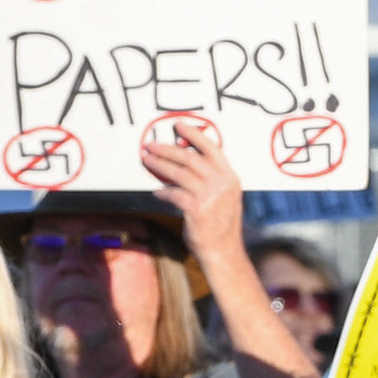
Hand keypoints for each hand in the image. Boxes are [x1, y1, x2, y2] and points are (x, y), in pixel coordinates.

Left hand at [139, 119, 248, 260]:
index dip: (194, 135)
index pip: (212, 149)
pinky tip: (157, 192)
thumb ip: (210, 179)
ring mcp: (210, 197)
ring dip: (159, 165)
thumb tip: (184, 160)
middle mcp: (222, 185)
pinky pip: (173, 194)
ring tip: (146, 159)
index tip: (178, 125)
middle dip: (167, 149)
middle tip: (151, 144)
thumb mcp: (224, 198)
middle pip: (190, 158)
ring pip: (179, 174)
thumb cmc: (220, 225)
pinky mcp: (196, 210)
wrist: (223, 252)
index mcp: (231, 178)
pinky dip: (163, 192)